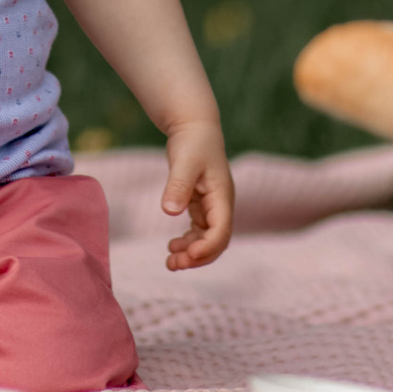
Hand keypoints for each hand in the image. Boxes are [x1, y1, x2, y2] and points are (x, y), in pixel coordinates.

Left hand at [161, 119, 233, 269]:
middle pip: (217, 241)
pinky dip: (188, 242)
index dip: (207, 246)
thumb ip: (178, 186)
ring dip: (192, 253)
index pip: (222, 230)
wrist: (194, 127)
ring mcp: (213, 206)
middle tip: (174, 264)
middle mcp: (221, 204)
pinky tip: (172, 246)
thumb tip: (170, 212)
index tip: (187, 255)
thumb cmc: (192, 142)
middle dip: (199, 257)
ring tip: (170, 261)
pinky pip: (199, 231)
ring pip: (208, 239)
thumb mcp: (184, 162)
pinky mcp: (201, 205)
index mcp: (222, 196)